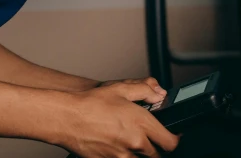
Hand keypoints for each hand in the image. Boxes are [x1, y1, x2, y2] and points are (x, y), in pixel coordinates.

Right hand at [61, 79, 178, 156]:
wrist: (66, 118)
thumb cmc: (90, 103)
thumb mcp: (122, 89)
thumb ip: (146, 90)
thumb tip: (159, 95)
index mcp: (141, 123)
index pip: (169, 142)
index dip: (174, 140)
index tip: (174, 138)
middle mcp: (133, 142)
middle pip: (156, 155)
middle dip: (156, 148)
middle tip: (151, 140)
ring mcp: (119, 155)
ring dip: (140, 155)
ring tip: (133, 145)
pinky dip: (123, 157)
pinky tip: (117, 147)